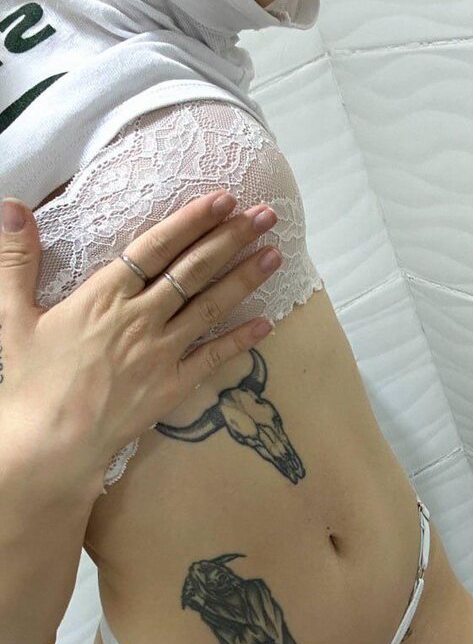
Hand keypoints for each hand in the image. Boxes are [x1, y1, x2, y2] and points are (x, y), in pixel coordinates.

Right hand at [0, 192, 280, 491]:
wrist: (52, 443)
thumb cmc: (31, 382)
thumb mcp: (12, 315)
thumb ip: (16, 259)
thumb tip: (12, 205)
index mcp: (105, 295)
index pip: (156, 246)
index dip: (192, 221)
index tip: (223, 200)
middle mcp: (141, 317)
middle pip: (194, 270)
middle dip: (232, 239)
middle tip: (266, 216)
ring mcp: (161, 352)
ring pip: (210, 307)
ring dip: (245, 279)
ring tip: (275, 255)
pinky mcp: (172, 386)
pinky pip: (213, 358)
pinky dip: (241, 340)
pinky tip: (267, 323)